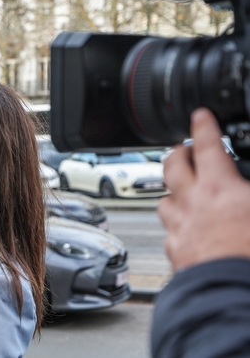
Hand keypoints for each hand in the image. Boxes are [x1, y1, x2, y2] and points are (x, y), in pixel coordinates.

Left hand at [159, 108, 249, 270]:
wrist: (229, 291)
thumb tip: (248, 191)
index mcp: (220, 188)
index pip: (207, 145)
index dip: (203, 126)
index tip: (199, 116)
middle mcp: (192, 203)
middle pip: (172, 166)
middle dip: (176, 153)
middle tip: (182, 149)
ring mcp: (180, 227)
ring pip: (165, 199)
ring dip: (172, 191)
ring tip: (181, 190)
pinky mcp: (175, 250)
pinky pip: (169, 231)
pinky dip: (176, 226)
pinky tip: (184, 230)